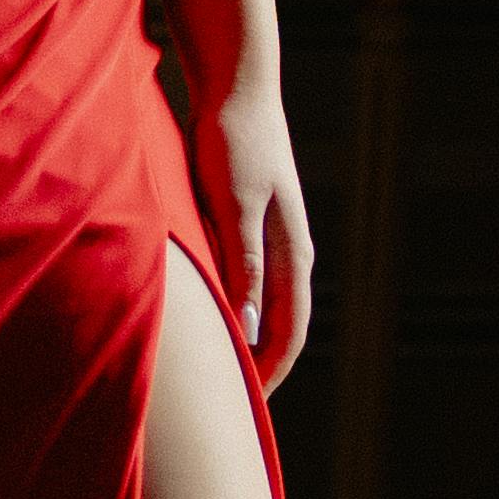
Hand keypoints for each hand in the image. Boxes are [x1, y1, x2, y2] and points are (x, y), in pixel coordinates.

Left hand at [196, 75, 315, 395]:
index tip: (241, 412)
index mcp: (292, 253)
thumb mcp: (235, 205)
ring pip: (265, 307)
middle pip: (282, 327)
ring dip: (246, 341)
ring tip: (212, 372)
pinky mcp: (250, 225)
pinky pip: (247, 284)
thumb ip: (243, 264)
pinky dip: (233, 311)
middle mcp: (289, 252)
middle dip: (258, 368)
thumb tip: (251, 327)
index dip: (268, 376)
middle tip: (223, 406)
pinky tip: (205, 317)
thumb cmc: (233, 142)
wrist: (236, 85)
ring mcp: (272, 238)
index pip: (289, 333)